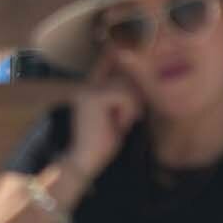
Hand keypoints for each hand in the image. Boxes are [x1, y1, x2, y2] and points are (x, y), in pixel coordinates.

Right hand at [69, 60, 144, 180]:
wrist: (84, 160)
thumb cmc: (102, 143)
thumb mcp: (117, 116)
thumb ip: (123, 98)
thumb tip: (138, 83)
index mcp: (90, 89)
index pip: (110, 66)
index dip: (118, 62)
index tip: (122, 65)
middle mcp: (86, 85)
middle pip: (125, 78)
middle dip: (133, 100)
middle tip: (124, 120)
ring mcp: (88, 90)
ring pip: (126, 88)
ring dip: (131, 108)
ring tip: (119, 124)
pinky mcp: (93, 98)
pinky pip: (124, 97)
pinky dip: (127, 113)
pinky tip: (116, 125)